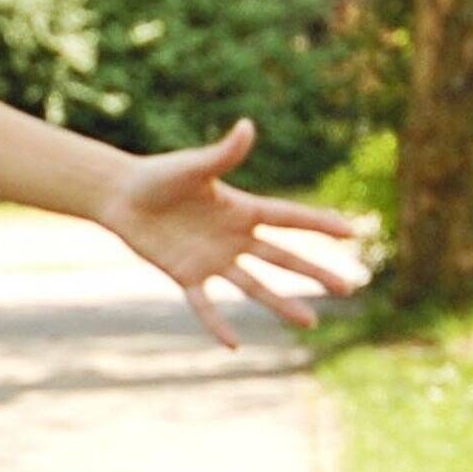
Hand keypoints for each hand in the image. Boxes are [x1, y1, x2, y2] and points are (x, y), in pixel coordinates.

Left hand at [95, 122, 374, 347]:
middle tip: (348, 287)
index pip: (289, 219)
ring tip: (310, 322)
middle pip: (283, 257)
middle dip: (315, 272)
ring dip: (282, 303)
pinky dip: (217, 323)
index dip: (319, 225)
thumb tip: (247, 126)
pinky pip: (205, 304)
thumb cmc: (159, 176)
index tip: (351, 232)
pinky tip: (233, 345)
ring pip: (255, 286)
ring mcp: (212, 259)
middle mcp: (234, 237)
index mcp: (241, 209)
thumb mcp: (194, 167)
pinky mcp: (186, 275)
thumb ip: (223, 154)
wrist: (121, 195)